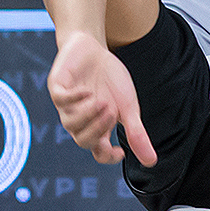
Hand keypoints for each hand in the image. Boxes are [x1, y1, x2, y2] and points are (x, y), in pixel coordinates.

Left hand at [46, 26, 156, 166]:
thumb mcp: (128, 107)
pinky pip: (61, 99)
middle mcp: (80, 121)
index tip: (120, 151)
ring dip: (87, 114)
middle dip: (98, 129)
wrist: (93, 48)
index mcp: (97, 128)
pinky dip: (74, 98)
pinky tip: (87, 91)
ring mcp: (67, 105)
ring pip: (70, 123)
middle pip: (83, 140)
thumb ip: (136, 133)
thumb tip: (151, 161)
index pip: (99, 152)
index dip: (108, 156)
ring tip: (102, 101)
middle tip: (111, 112)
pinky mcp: (58, 87)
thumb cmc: (110, 79)